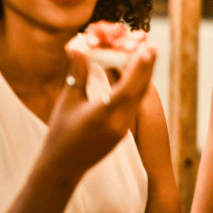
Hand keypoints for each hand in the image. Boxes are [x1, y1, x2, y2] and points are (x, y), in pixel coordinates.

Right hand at [39, 42, 156, 178]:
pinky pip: (133, 106)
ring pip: (138, 98)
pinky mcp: (123, 132)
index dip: (139, 67)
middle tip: (152, 45)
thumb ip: (77, 73)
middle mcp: (118, 122)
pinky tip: (138, 76)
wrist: (62, 167)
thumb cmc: (60, 132)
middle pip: (138, 90)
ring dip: (144, 76)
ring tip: (148, 56)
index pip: (127, 87)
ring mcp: (123, 129)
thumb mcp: (68, 101)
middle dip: (146, 67)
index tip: (147, 49)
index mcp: (103, 114)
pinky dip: (136, 89)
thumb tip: (78, 45)